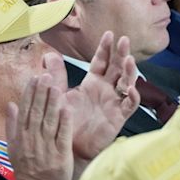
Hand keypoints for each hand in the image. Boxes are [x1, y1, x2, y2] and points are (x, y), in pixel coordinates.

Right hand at [6, 73, 72, 179]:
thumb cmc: (26, 169)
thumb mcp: (12, 147)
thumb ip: (12, 125)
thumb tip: (10, 104)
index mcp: (20, 136)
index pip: (25, 110)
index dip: (30, 93)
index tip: (34, 78)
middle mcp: (32, 139)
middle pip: (36, 112)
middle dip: (41, 93)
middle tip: (46, 76)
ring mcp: (46, 147)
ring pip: (49, 120)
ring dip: (52, 102)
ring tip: (56, 86)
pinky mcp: (60, 156)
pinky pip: (62, 135)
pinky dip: (64, 122)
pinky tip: (67, 108)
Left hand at [61, 31, 138, 160]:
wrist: (67, 145)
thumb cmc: (64, 120)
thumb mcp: (58, 94)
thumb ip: (55, 75)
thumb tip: (48, 55)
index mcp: (92, 82)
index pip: (102, 61)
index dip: (105, 48)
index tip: (108, 34)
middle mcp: (105, 90)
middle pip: (117, 68)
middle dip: (121, 54)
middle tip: (124, 40)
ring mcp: (113, 102)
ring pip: (127, 83)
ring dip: (130, 71)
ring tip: (129, 60)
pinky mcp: (118, 117)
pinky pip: (129, 105)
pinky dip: (132, 96)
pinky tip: (130, 87)